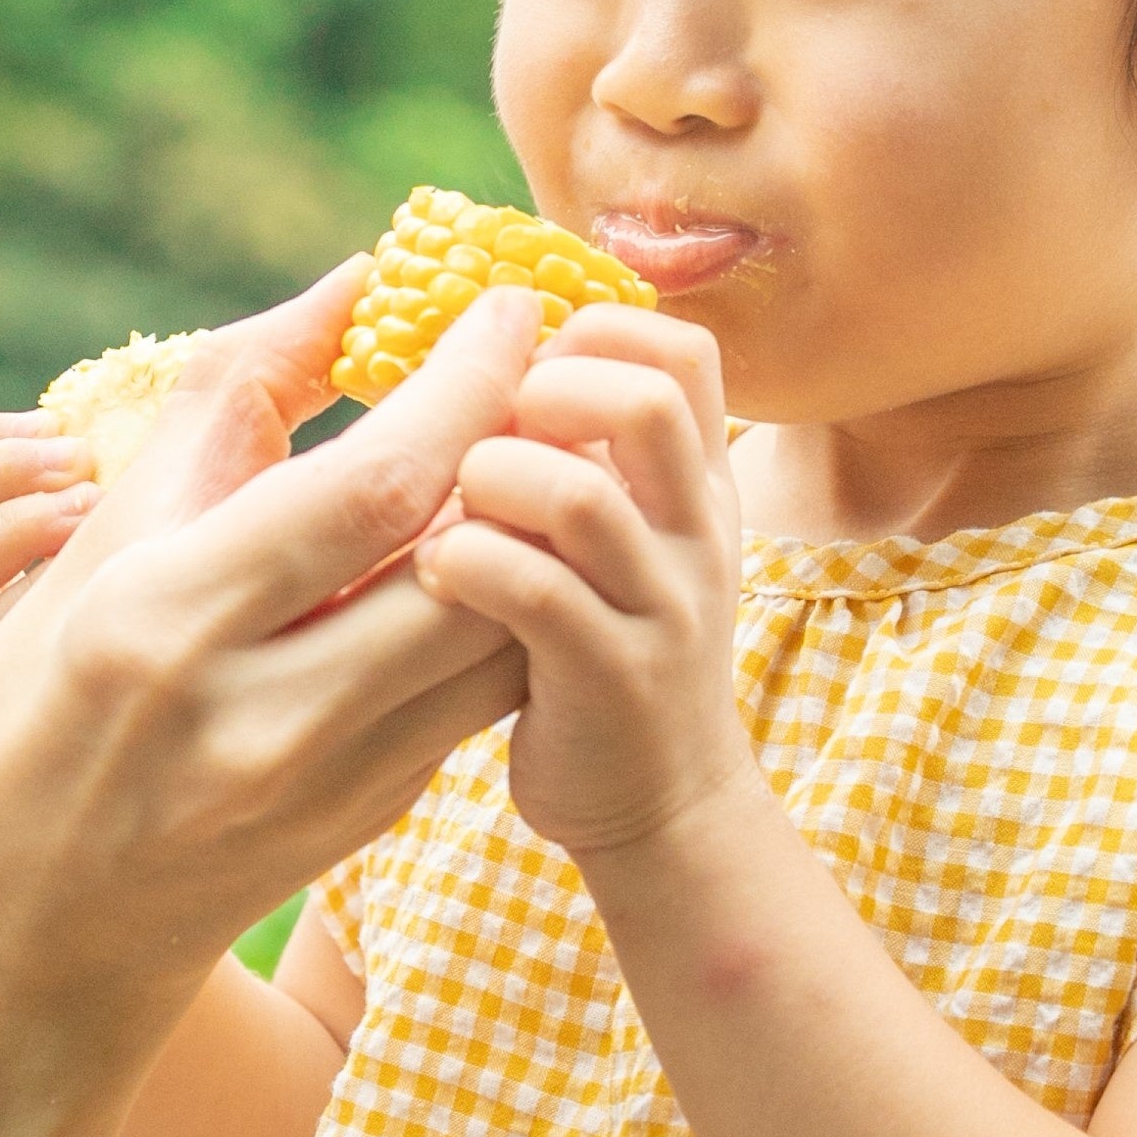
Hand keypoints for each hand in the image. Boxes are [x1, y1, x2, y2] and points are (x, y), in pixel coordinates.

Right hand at [0, 270, 546, 1025]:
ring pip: (499, 638)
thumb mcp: (102, 537)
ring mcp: (329, 783)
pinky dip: (508, 606)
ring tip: (547, 443)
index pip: (371, 489)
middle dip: (533, 455)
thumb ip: (231, 402)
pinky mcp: (378, 817)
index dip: (462, 389)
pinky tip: (506, 543)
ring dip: (538, 534)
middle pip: (467, 567)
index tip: (510, 306)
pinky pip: (479, 693)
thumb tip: (352, 282)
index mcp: (170, 619)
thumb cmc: (49, 694)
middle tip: (560, 367)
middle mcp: (261, 714)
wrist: (39, 926)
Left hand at [414, 304, 753, 858]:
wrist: (665, 802)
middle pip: (646, 401)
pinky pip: (535, 594)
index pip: (683, 351)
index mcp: (699, 483)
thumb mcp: (630, 534)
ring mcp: (663, 608)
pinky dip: (467, 563)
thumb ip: (591, 449)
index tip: (526, 374)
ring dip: (490, 481)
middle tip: (485, 436)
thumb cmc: (610, 641)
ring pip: (578, 496)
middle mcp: (696, 533)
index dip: (594, 333)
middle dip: (543, 391)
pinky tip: (437, 572)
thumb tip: (497, 348)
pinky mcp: (612, 680)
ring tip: (452, 513)